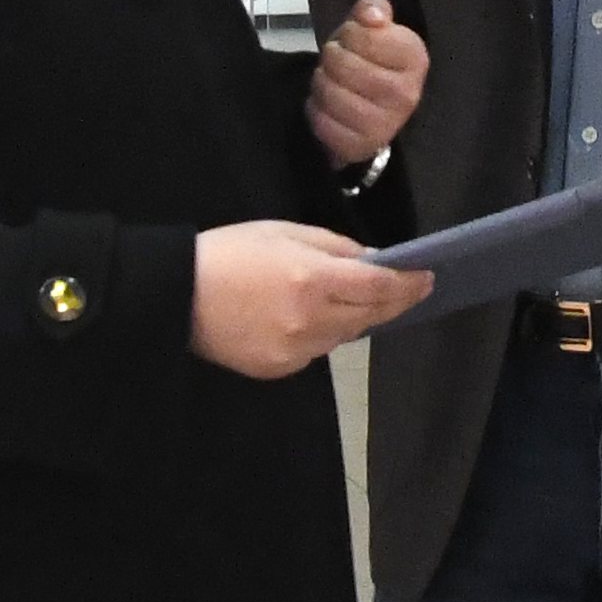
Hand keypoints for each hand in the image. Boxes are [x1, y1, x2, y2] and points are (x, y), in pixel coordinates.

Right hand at [192, 221, 427, 378]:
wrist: (175, 295)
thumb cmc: (229, 252)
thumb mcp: (284, 232)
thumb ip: (334, 248)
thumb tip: (373, 262)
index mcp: (311, 279)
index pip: (377, 288)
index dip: (407, 283)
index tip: (426, 277)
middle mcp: (309, 321)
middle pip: (369, 317)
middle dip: (394, 303)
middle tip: (413, 290)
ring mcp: (295, 351)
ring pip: (345, 336)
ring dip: (358, 318)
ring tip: (364, 301)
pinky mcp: (279, 369)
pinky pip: (317, 351)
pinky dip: (325, 334)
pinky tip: (318, 318)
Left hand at [304, 0, 426, 168]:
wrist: (374, 108)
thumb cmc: (372, 61)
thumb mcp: (373, 28)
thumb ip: (372, 10)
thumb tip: (372, 14)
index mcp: (415, 59)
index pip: (365, 36)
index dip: (349, 33)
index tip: (352, 39)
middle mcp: (407, 94)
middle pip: (343, 65)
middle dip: (331, 57)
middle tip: (336, 60)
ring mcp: (386, 125)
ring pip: (331, 93)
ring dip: (321, 83)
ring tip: (330, 80)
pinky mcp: (362, 146)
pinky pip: (322, 122)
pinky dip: (316, 110)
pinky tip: (326, 105)